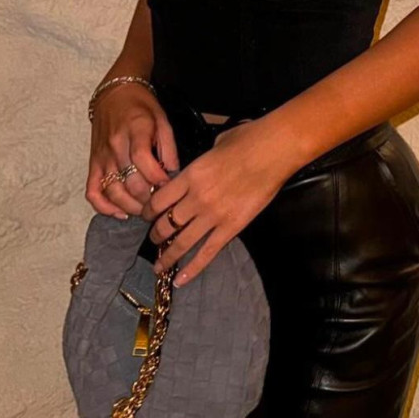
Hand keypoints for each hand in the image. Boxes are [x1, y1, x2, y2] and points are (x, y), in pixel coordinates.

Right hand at [85, 83, 179, 218]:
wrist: (114, 94)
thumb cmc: (141, 106)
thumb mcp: (162, 119)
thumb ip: (169, 147)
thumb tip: (173, 173)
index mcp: (135, 130)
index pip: (142, 160)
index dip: (156, 178)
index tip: (168, 187)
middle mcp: (115, 145)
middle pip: (129, 181)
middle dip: (147, 197)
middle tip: (160, 202)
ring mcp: (102, 156)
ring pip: (112, 191)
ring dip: (130, 206)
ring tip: (145, 209)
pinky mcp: (93, 163)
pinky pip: (93, 191)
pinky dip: (104, 207)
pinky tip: (121, 212)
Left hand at [140, 119, 288, 287]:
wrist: (274, 150)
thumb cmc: (248, 139)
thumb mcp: (216, 143)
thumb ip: (203, 160)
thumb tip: (204, 163)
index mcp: (190, 175)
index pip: (158, 200)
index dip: (147, 210)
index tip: (145, 215)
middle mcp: (196, 198)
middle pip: (166, 223)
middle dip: (156, 234)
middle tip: (153, 239)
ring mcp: (213, 215)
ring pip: (182, 242)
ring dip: (168, 256)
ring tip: (160, 265)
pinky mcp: (231, 227)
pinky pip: (207, 253)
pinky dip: (192, 269)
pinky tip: (180, 280)